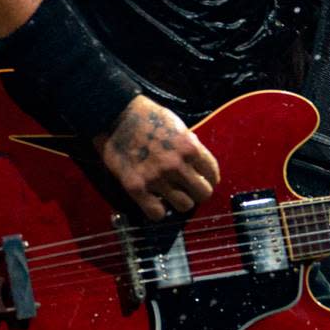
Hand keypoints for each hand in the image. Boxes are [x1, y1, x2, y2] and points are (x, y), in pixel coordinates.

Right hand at [95, 95, 219, 221]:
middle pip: (204, 194)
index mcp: (189, 147)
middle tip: (190, 190)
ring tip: (173, 196)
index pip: (212, 173)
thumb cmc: (147, 117)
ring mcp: (157, 178)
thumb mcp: (177, 125)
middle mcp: (176, 164)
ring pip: (184, 206)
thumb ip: (189, 145)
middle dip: (199, 192)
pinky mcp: (137, 188)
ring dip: (180, 202)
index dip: (211, 179)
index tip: (206, 181)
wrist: (117, 116)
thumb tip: (198, 161)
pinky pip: (157, 213)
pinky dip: (158, 211)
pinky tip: (156, 202)